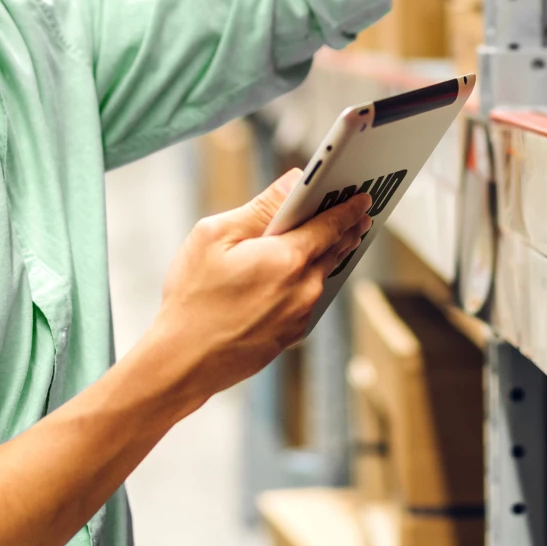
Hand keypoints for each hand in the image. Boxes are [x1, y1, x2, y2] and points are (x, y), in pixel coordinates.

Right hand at [153, 169, 371, 402]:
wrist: (183, 363)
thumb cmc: (193, 297)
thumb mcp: (215, 237)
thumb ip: (261, 207)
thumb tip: (294, 182)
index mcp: (289, 259)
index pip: (332, 224)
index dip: (349, 208)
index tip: (364, 197)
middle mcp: (304, 288)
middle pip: (335, 250)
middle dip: (348, 229)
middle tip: (360, 213)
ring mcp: (301, 314)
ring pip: (323, 275)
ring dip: (331, 254)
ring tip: (335, 237)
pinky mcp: (292, 334)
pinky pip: (309, 299)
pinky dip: (310, 280)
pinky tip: (301, 273)